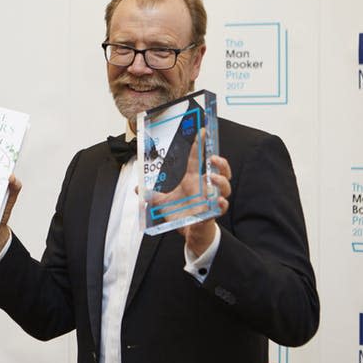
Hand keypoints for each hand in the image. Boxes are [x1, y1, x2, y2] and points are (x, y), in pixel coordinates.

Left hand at [149, 129, 231, 255]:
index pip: (198, 158)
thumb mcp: (161, 202)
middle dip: (221, 162)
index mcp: (193, 179)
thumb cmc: (179, 213)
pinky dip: (221, 204)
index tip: (202, 130)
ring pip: (225, 187)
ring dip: (221, 181)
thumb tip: (137, 189)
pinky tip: (218, 201)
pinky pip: (221, 208)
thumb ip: (150, 194)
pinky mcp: (212, 214)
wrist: (187, 232)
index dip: (201, 144)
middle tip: (213, 157)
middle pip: (220, 170)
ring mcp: (210, 200)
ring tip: (212, 177)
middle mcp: (204, 187)